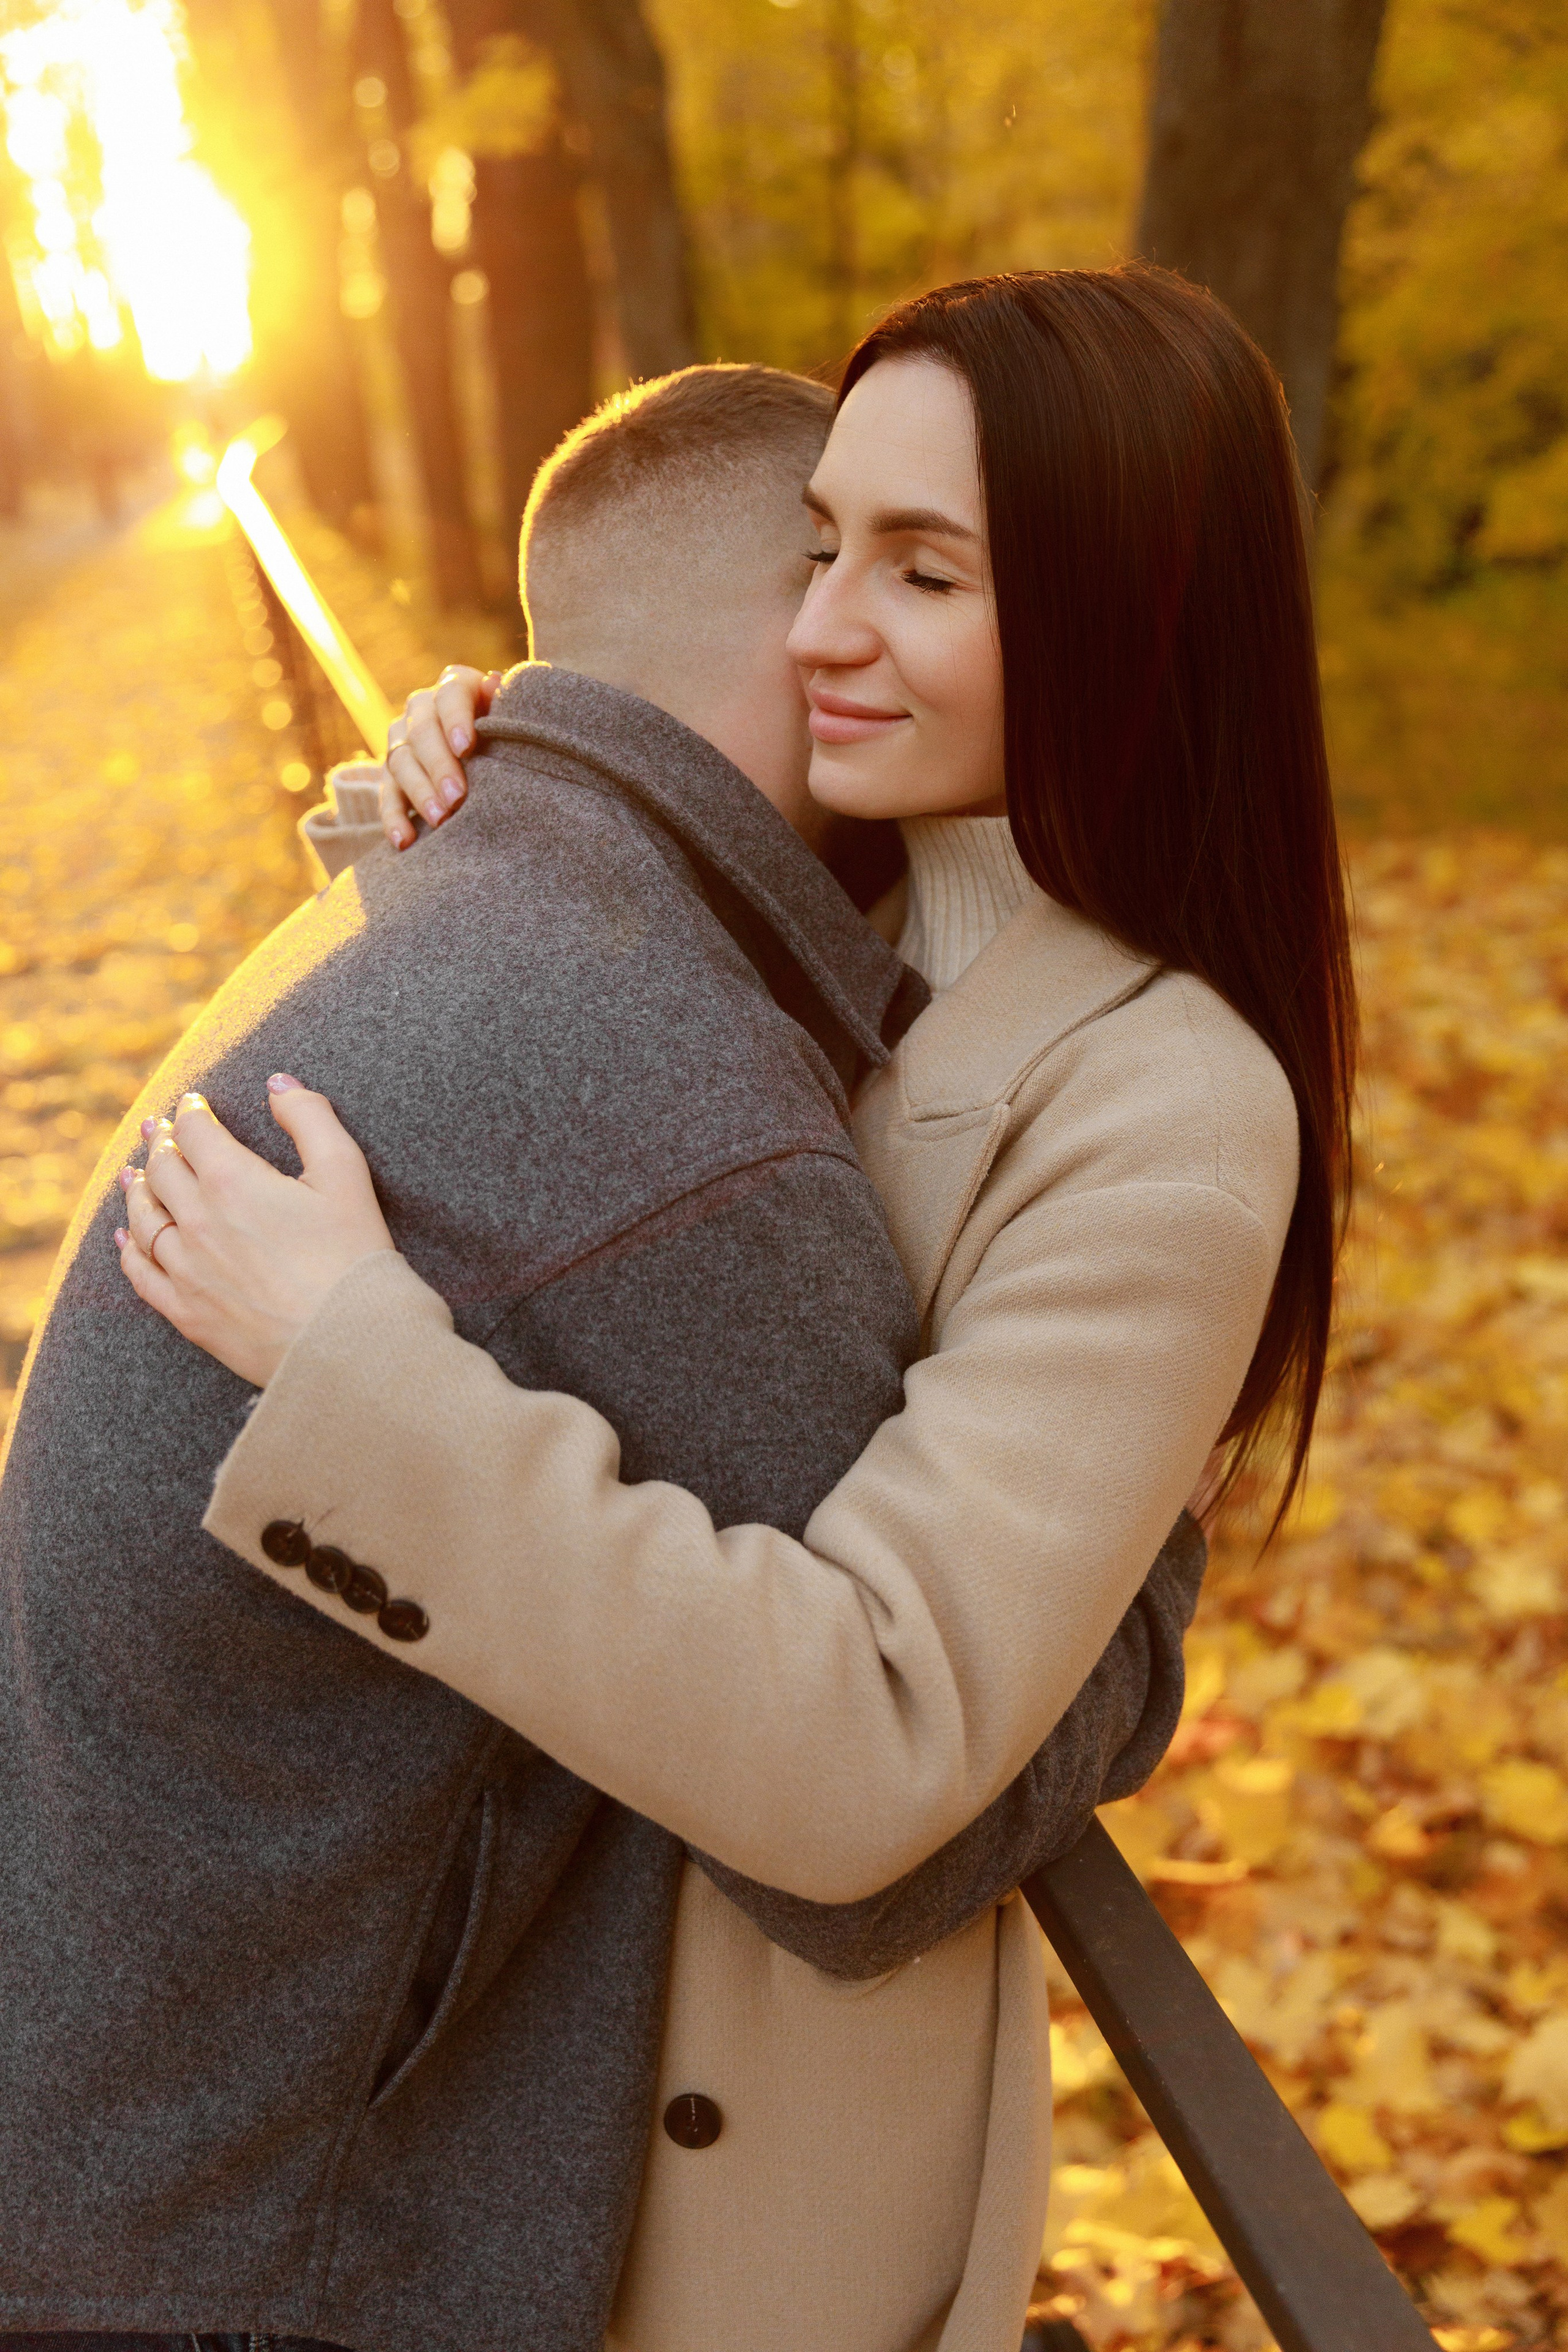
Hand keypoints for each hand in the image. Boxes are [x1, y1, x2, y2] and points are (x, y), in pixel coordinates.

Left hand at [114, 1078, 394, 1385]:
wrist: (350, 1345)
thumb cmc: (356, 1257)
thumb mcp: (346, 1173)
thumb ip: (310, 1118)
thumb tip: (277, 1083)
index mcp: (234, 1181)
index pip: (197, 1132)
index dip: (194, 1111)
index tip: (196, 1103)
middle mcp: (198, 1222)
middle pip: (163, 1170)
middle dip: (162, 1142)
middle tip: (161, 1128)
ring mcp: (186, 1270)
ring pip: (145, 1217)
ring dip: (139, 1188)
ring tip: (135, 1173)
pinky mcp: (187, 1313)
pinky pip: (141, 1273)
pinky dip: (129, 1247)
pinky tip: (126, 1235)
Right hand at [381, 663, 502, 848]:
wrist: (488, 751)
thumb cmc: (509, 734)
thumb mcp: (511, 717)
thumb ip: (505, 704)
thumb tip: (495, 682)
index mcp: (456, 686)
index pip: (450, 696)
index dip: (455, 720)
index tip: (466, 747)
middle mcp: (423, 707)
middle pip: (422, 732)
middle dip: (438, 766)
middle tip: (456, 798)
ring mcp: (402, 739)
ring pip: (400, 761)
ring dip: (419, 793)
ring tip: (440, 820)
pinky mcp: (390, 772)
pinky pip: (386, 793)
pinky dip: (392, 818)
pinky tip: (403, 840)